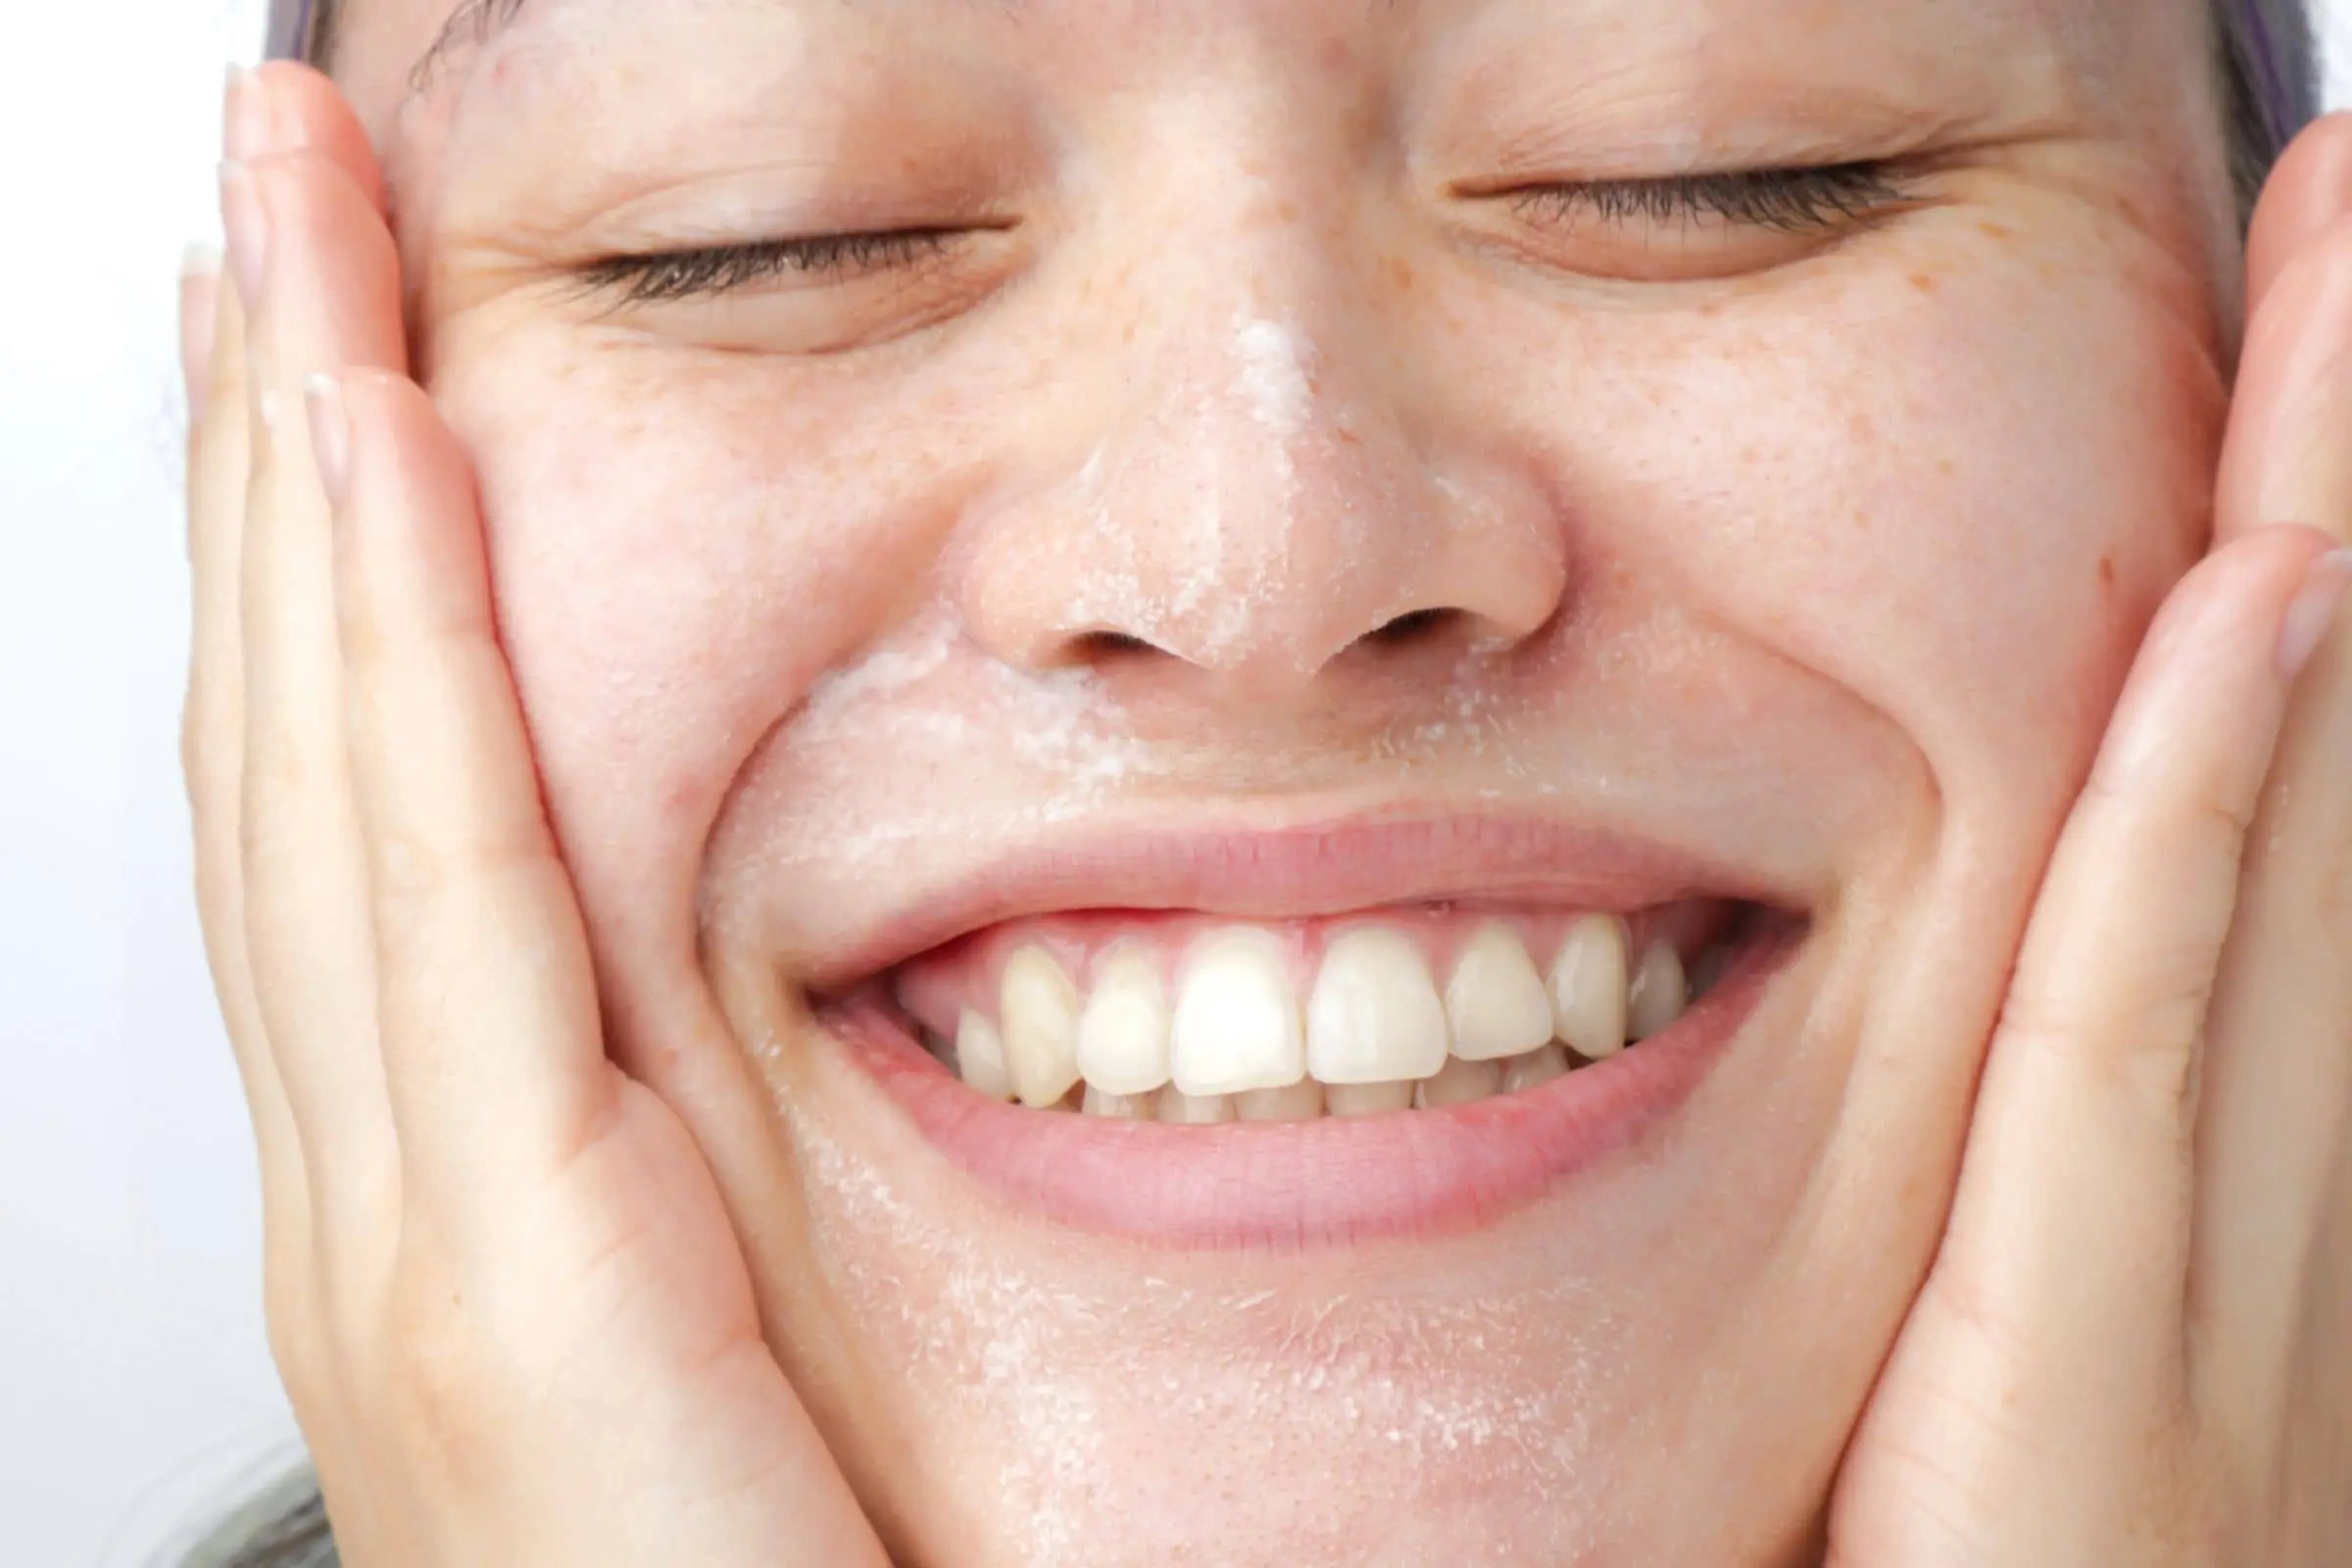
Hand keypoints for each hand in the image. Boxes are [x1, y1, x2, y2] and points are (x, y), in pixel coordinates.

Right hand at [180, 64, 887, 1565]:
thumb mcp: (726, 1309)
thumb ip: (671, 1138)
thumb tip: (702, 974)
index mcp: (444, 1185)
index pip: (363, 795)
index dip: (315, 547)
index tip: (313, 327)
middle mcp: (377, 1185)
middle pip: (301, 742)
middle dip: (263, 445)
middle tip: (259, 191)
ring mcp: (403, 1226)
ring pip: (329, 772)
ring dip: (296, 483)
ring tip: (279, 238)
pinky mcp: (494, 1267)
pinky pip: (441, 891)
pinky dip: (394, 657)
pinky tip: (376, 453)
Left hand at [1829, 119, 2351, 1564]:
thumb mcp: (2035, 1332)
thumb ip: (2061, 1158)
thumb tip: (2067, 982)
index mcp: (2262, 1177)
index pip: (2290, 818)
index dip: (2315, 584)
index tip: (2304, 392)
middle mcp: (2292, 1179)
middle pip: (2329, 764)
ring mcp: (2228, 1249)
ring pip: (2287, 837)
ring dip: (2322, 539)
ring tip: (2350, 286)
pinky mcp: (2091, 1322)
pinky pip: (2142, 1017)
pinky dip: (2209, 801)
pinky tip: (2259, 595)